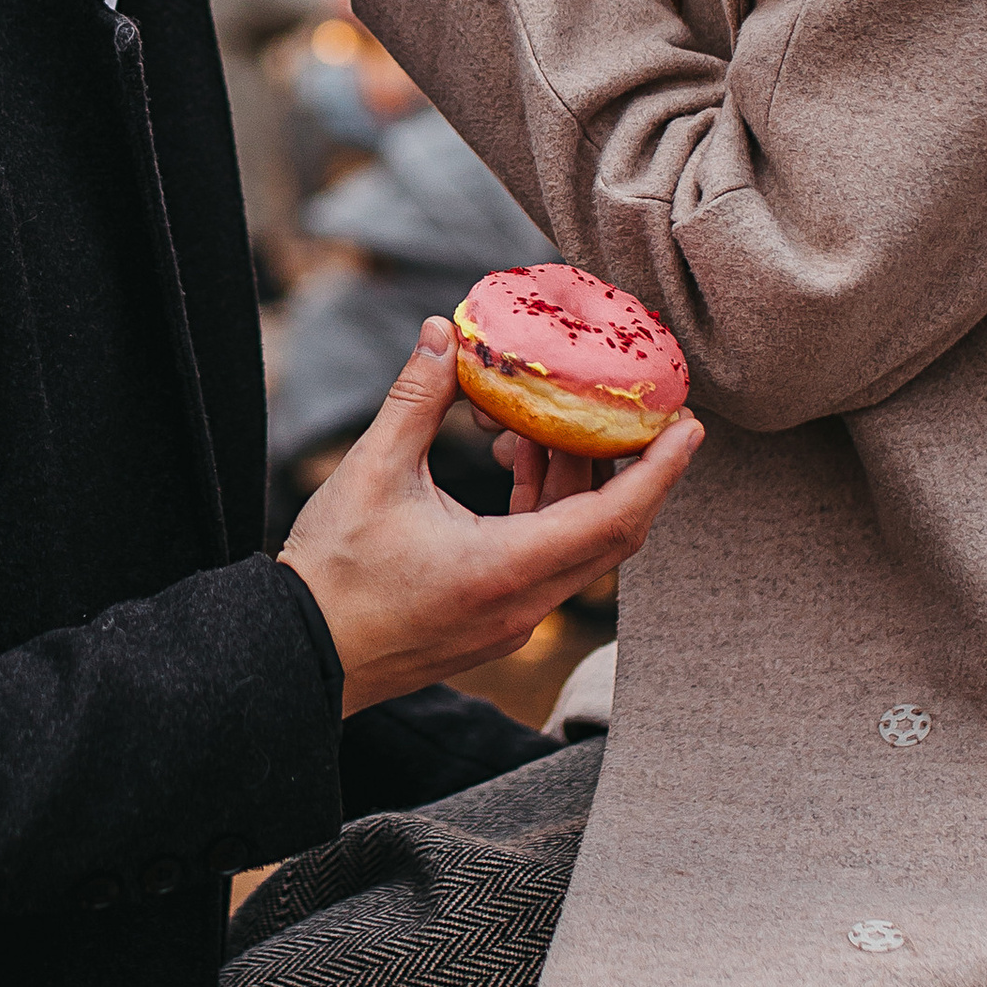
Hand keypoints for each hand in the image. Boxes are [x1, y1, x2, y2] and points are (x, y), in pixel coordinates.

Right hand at [279, 320, 699, 710]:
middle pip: (609, 533)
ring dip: (573, 483)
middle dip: (630, 468)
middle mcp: (523, 603)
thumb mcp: (372, 473)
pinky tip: (513, 462)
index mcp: (505, 569)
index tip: (690, 428)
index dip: (659, 471)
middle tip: (644, 412)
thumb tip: (443, 334)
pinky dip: (545, 509)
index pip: (613, 520)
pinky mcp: (494, 620)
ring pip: (576, 544)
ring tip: (542, 422)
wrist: (297, 652)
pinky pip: (546, 559)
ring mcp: (512, 619)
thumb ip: (416, 399)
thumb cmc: (332, 573)